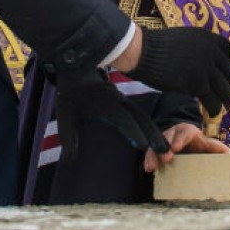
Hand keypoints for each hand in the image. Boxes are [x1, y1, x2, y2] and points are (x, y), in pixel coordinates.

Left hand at [55, 70, 169, 162]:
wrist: (75, 67)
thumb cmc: (70, 92)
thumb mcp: (65, 116)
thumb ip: (68, 139)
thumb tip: (68, 162)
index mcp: (106, 104)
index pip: (124, 120)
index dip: (134, 133)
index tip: (145, 148)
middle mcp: (119, 101)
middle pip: (140, 118)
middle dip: (153, 134)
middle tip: (165, 151)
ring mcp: (122, 99)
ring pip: (142, 115)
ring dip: (153, 130)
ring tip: (164, 147)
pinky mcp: (121, 100)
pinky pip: (138, 112)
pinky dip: (147, 124)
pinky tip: (152, 135)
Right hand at [127, 27, 229, 116]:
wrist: (145, 52)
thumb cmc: (158, 46)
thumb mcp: (185, 38)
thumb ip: (198, 47)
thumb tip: (205, 61)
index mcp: (209, 38)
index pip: (229, 52)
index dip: (229, 65)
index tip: (225, 73)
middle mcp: (212, 52)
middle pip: (229, 73)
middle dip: (228, 85)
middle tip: (225, 93)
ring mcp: (206, 68)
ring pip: (224, 89)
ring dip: (225, 100)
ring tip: (223, 106)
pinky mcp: (198, 84)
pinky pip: (213, 100)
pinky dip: (215, 109)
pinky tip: (213, 113)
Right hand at [142, 122, 229, 172]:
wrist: (188, 144)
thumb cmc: (199, 144)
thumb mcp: (207, 144)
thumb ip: (216, 148)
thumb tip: (227, 153)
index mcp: (187, 131)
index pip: (183, 133)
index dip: (179, 140)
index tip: (175, 148)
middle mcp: (173, 133)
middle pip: (167, 137)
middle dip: (164, 148)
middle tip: (164, 159)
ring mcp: (164, 141)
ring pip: (156, 144)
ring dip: (153, 155)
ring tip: (151, 167)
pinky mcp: (157, 149)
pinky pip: (151, 152)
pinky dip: (149, 159)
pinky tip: (148, 168)